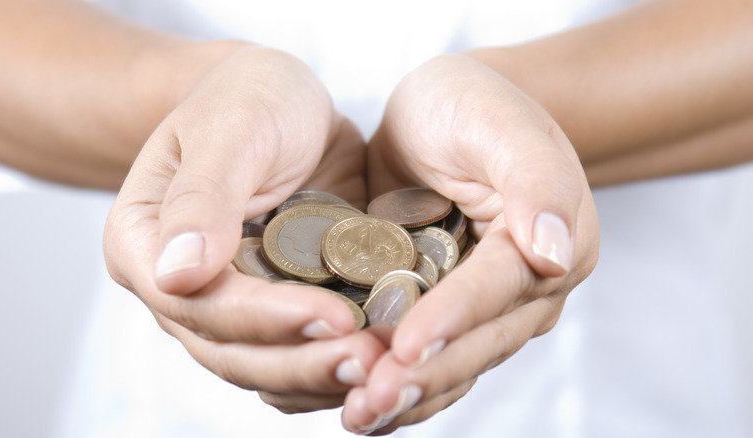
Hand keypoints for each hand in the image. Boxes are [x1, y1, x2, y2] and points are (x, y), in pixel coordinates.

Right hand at [103, 44, 383, 412]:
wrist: (280, 101)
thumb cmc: (247, 96)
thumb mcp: (230, 127)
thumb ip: (203, 196)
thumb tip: (177, 276)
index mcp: (144, 246)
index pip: (200, 303)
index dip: (267, 319)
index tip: (335, 317)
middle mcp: (180, 290)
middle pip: (233, 353)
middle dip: (304, 364)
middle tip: (375, 362)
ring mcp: (229, 306)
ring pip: (269, 368)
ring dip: (325, 376)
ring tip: (389, 367)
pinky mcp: (277, 307)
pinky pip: (301, 353)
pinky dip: (338, 364)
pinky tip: (385, 360)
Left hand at [342, 53, 599, 433]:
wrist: (444, 113)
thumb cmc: (472, 105)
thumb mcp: (499, 122)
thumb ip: (536, 180)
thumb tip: (554, 253)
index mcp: (552, 246)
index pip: (498, 290)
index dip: (452, 320)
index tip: (406, 346)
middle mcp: (525, 292)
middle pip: (476, 346)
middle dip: (423, 376)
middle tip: (368, 402)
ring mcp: (487, 312)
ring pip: (452, 369)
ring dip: (406, 398)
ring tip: (356, 416)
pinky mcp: (446, 316)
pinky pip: (427, 362)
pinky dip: (393, 385)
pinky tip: (352, 405)